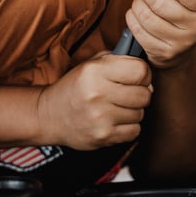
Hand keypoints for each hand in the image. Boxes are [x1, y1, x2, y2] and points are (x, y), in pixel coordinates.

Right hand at [36, 52, 151, 149]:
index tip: (138, 78)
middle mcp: (97, 94)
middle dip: (140, 94)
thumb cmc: (75, 88)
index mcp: (95, 71)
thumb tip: (146, 71)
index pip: (141, 71)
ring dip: (133, 111)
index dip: (144, 74)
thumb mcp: (91, 65)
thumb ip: (118, 60)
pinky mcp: (103, 136)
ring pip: (140, 114)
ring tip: (116, 108)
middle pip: (144, 95)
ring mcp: (100, 117)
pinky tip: (115, 121)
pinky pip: (134, 131)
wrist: (48, 116)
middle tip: (126, 94)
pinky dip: (129, 127)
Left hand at [125, 0, 195, 68]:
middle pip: (160, 2)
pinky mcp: (164, 53)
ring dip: (138, 3)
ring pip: (146, 16)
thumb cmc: (183, 4)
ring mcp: (182, 43)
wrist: (183, 42)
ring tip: (145, 1)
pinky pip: (137, 29)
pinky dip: (133, 17)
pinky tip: (141, 15)